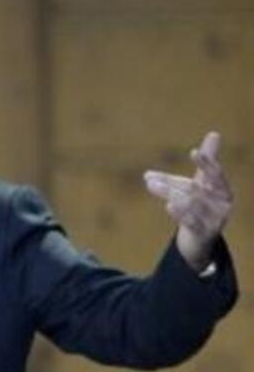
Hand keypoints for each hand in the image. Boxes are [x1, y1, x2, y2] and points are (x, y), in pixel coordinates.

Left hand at [144, 131, 233, 269]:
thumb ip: (206, 161)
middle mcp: (222, 204)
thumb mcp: (203, 182)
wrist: (201, 237)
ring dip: (169, 193)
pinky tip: (169, 205)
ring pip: (191, 204)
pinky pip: (192, 222)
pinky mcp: (204, 233)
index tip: (194, 152)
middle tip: (148, 177)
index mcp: (223, 189)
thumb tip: (215, 133)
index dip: (206, 163)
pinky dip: (181, 214)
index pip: (215, 174)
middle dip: (171, 182)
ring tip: (152, 185)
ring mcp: (215, 220)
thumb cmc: (202, 203)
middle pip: (195, 189)